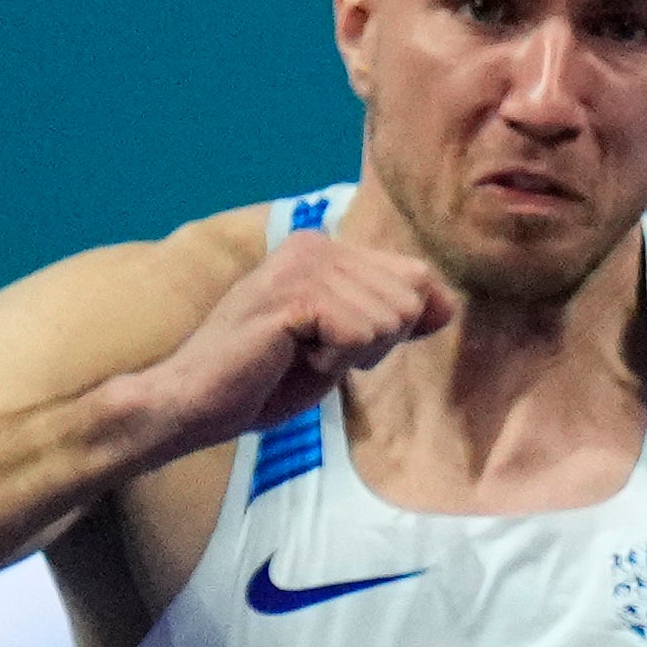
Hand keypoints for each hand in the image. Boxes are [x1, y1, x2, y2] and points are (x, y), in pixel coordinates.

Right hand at [127, 232, 454, 452]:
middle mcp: (316, 245)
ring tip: (299, 352)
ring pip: (389, 319)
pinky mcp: (293, 294)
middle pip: (410, 300)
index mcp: (327, 249)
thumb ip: (392, 319)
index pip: (417, 279)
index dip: (396, 327)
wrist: (198, 402)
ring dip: (352, 354)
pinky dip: (335, 361)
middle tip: (316, 350)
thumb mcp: (345, 345)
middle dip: (376, 343)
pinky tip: (291, 355)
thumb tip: (448, 304)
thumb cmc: (268, 378)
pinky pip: (360, 334)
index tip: (338, 342)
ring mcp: (302, 265)